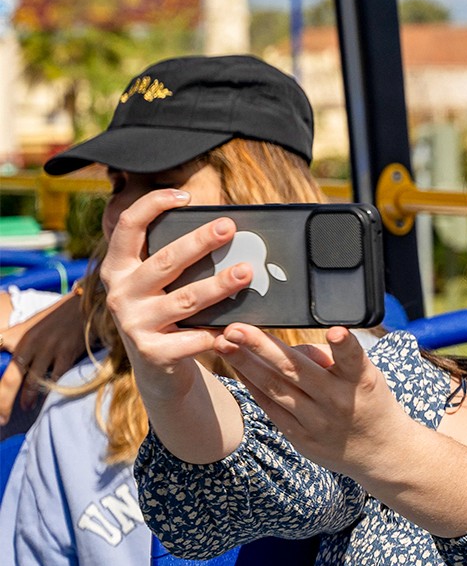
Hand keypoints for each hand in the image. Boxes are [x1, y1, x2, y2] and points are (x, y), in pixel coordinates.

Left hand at [0, 290, 90, 424]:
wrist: (81, 305)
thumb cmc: (51, 319)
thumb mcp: (25, 326)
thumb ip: (7, 340)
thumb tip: (0, 351)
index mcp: (16, 338)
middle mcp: (29, 345)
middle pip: (11, 380)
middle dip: (3, 402)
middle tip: (1, 419)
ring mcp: (49, 350)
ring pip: (34, 382)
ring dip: (27, 400)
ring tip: (24, 409)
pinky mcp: (67, 354)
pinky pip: (56, 378)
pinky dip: (49, 390)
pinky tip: (45, 399)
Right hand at [99, 189, 243, 390]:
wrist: (157, 370)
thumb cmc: (168, 314)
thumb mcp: (163, 285)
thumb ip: (179, 261)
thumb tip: (226, 232)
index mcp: (120, 268)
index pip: (129, 226)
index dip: (152, 205)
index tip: (185, 195)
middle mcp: (121, 293)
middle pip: (165, 260)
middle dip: (199, 242)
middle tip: (229, 228)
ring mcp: (133, 323)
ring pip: (185, 299)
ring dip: (219, 285)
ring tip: (247, 272)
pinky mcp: (151, 352)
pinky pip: (193, 339)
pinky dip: (218, 333)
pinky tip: (238, 328)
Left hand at [214, 323, 407, 478]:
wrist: (379, 451)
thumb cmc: (369, 401)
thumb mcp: (367, 376)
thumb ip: (333, 360)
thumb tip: (292, 347)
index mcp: (361, 381)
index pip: (354, 359)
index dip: (344, 345)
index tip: (335, 331)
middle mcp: (338, 401)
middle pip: (295, 371)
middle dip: (262, 347)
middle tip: (235, 329)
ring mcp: (316, 422)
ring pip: (275, 388)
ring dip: (246, 364)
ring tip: (223, 343)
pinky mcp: (300, 437)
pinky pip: (271, 407)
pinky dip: (252, 385)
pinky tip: (236, 367)